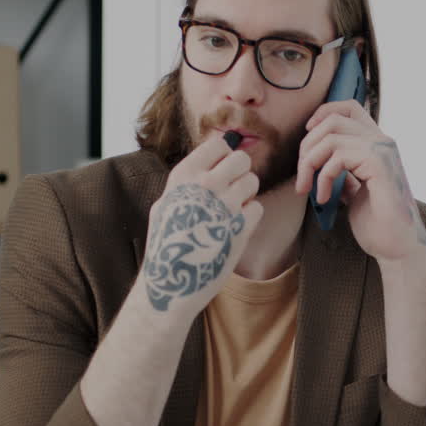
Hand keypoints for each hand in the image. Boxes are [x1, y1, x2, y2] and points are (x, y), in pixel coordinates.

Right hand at [140, 134, 263, 318]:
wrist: (171, 281)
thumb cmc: (167, 242)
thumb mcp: (167, 202)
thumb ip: (191, 179)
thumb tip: (218, 152)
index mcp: (184, 175)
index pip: (218, 144)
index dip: (224, 156)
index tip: (219, 171)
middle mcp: (205, 185)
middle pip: (242, 159)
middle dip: (240, 173)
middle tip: (231, 190)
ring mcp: (225, 206)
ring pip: (253, 181)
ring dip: (247, 194)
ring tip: (231, 210)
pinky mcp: (241, 228)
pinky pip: (258, 207)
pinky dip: (250, 217)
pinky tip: (234, 227)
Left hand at [297, 100, 425, 262]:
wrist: (398, 248)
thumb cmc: (378, 225)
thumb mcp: (355, 192)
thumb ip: (344, 173)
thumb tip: (322, 163)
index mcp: (377, 145)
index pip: (350, 107)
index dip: (323, 114)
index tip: (308, 140)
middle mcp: (382, 142)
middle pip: (334, 119)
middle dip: (307, 146)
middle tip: (302, 176)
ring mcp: (382, 151)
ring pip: (331, 136)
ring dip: (310, 163)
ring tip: (308, 189)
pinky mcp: (379, 164)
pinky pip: (338, 157)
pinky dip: (322, 177)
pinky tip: (324, 198)